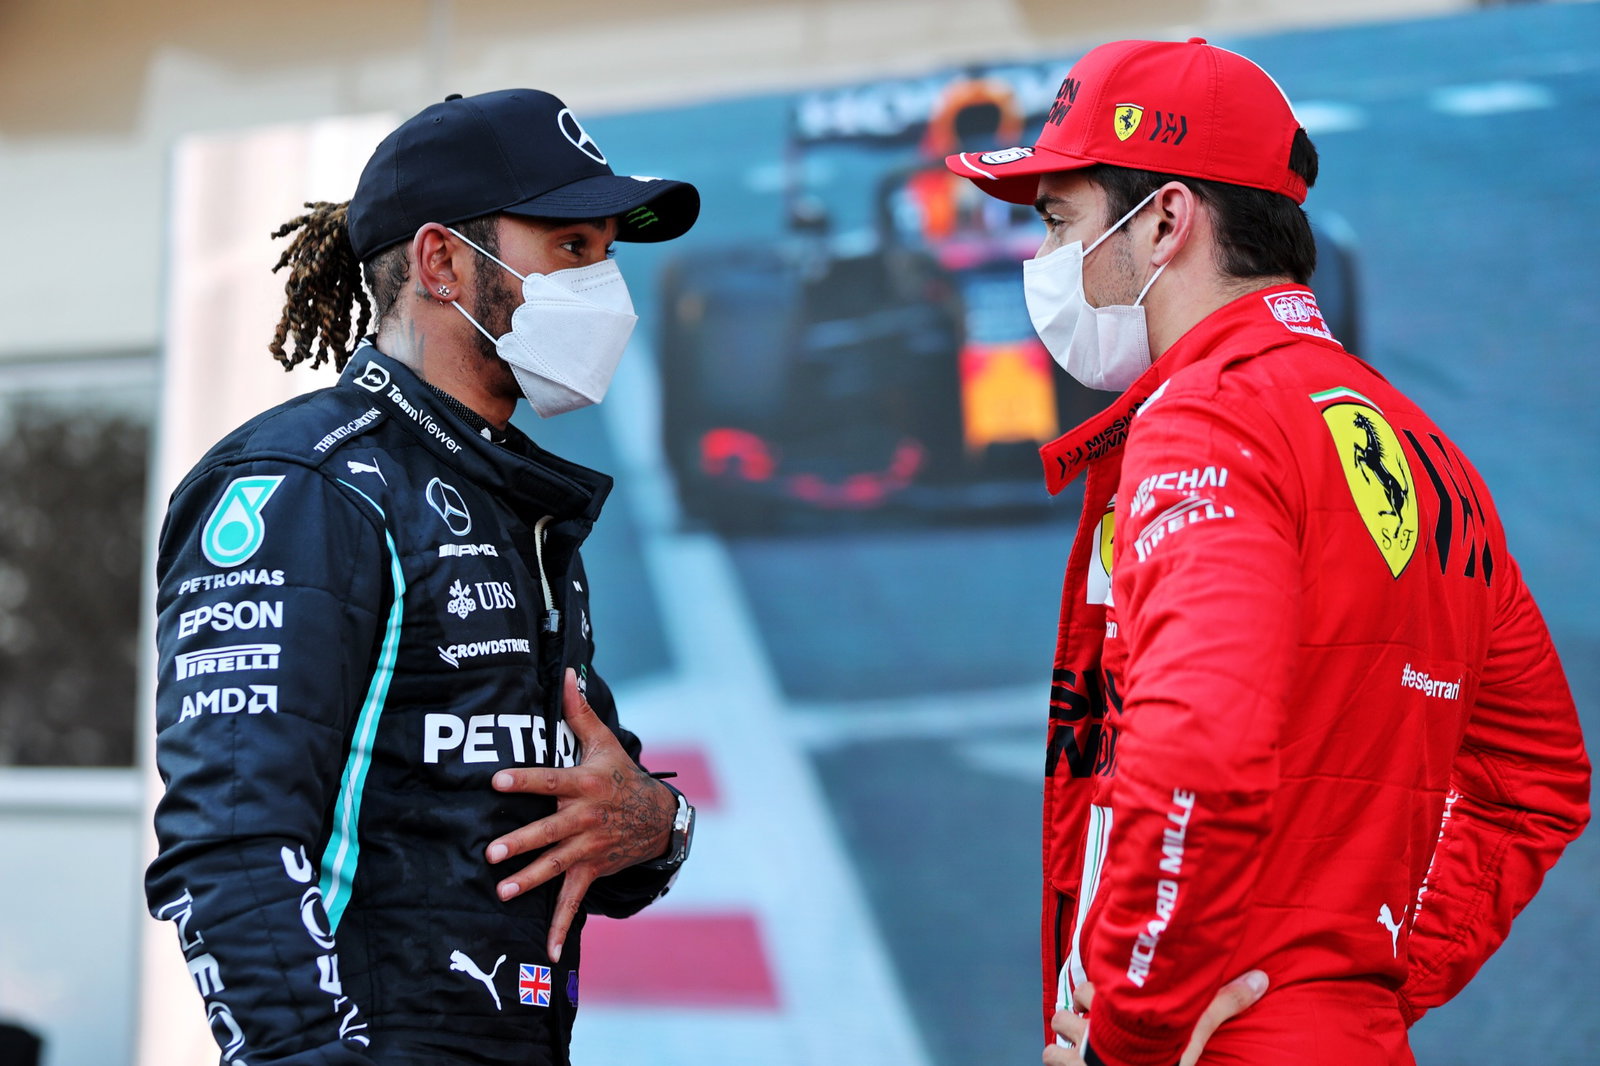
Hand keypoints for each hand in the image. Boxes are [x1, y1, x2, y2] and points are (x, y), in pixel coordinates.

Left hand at [485, 668, 674, 960]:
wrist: (660, 817)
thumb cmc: (621, 775)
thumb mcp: (603, 743)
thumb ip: (578, 712)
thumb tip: (565, 673)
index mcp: (585, 784)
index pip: (550, 781)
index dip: (524, 780)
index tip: (496, 781)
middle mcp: (586, 819)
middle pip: (550, 831)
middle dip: (523, 842)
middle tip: (491, 852)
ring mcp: (590, 848)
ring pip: (556, 866)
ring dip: (529, 880)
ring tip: (502, 891)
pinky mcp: (593, 870)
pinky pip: (573, 900)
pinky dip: (560, 926)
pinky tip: (545, 951)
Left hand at [1043, 970, 1267, 1065]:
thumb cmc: (1168, 1057)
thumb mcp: (1196, 1029)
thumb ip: (1224, 1002)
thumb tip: (1262, 977)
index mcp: (1115, 1010)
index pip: (1087, 988)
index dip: (1092, 995)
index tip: (1100, 1000)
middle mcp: (1090, 1028)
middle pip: (1066, 1012)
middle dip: (1073, 1021)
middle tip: (1087, 1029)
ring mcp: (1076, 1052)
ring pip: (1055, 1036)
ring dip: (1061, 1043)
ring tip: (1072, 1051)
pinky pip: (1050, 1059)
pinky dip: (1056, 1062)